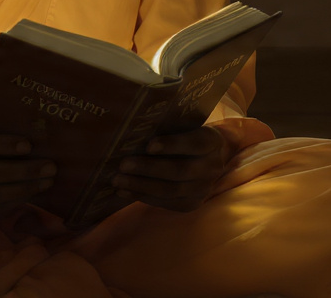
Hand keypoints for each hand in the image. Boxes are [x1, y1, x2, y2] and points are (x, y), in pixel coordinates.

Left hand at [112, 125, 230, 212]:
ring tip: (118, 181)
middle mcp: (212, 167)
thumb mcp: (184, 127)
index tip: (149, 145)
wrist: (207, 159)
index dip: (172, 145)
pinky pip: (167, 203)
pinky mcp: (192, 204)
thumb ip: (167, 128)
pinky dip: (143, 197)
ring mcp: (204, 188)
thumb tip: (132, 132)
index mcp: (211, 141)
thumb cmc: (186, 135)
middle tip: (123, 165)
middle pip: (180, 170)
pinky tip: (124, 192)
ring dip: (141, 186)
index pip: (194, 143)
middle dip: (149, 168)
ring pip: (171, 190)